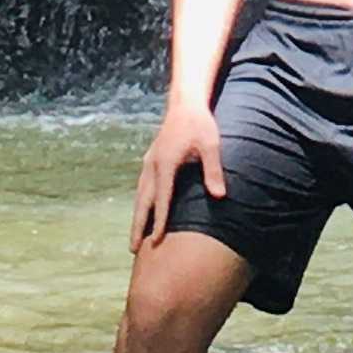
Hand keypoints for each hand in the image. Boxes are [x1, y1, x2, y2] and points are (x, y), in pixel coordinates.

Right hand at [131, 97, 225, 248]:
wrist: (185, 103)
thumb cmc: (200, 124)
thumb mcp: (211, 144)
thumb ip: (213, 170)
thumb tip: (220, 196)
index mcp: (166, 163)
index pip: (162, 198)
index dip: (159, 221)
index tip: (156, 241)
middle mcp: (153, 164)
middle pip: (143, 201)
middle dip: (138, 225)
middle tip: (133, 249)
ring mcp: (149, 162)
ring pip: (140, 195)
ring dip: (137, 217)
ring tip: (134, 239)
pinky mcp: (151, 160)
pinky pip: (142, 187)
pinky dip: (140, 203)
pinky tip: (142, 213)